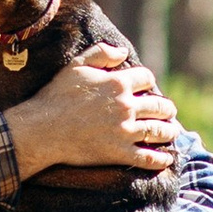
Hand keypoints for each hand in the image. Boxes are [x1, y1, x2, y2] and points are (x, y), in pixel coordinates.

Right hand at [6, 43, 179, 179]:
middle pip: (159, 105)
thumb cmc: (55, 96)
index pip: (147, 78)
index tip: (148, 88)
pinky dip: (160, 159)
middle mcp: (126, 106)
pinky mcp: (119, 153)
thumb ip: (101, 53)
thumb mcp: (75, 65)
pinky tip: (166, 159)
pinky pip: (148, 158)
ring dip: (169, 131)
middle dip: (166, 108)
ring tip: (171, 132)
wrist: (42, 129)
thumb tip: (124, 51)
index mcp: (118, 83)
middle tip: (168, 112)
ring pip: (158, 131)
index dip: (149, 82)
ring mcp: (124, 131)